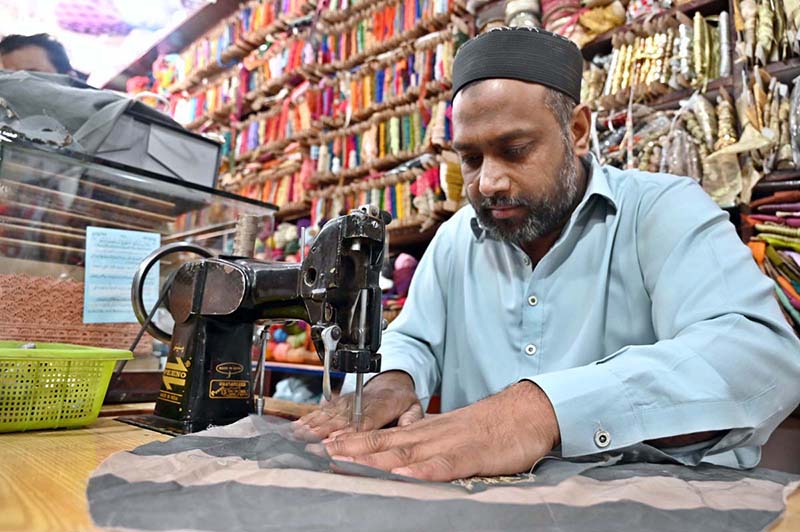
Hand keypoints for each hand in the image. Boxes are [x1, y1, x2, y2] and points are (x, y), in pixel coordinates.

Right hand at [293, 371, 421, 439]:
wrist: (390, 381)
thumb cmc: (401, 400)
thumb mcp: (414, 407)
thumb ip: (412, 419)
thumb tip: (409, 430)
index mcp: (382, 404)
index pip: (364, 420)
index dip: (349, 431)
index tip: (336, 440)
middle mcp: (360, 402)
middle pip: (341, 419)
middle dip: (324, 433)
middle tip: (310, 445)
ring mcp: (347, 402)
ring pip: (328, 414)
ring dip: (311, 426)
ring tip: (297, 436)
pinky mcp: (337, 403)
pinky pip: (321, 411)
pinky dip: (307, 419)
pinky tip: (296, 428)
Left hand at [323, 381, 559, 481]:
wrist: (526, 412)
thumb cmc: (489, 429)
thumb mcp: (450, 436)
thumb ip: (424, 448)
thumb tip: (396, 464)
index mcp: (425, 431)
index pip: (382, 435)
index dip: (352, 441)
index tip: (325, 446)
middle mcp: (431, 434)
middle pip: (385, 442)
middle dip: (352, 449)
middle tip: (322, 453)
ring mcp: (449, 443)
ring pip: (406, 452)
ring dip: (374, 458)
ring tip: (347, 461)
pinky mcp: (472, 455)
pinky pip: (444, 464)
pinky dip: (422, 470)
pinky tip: (403, 476)